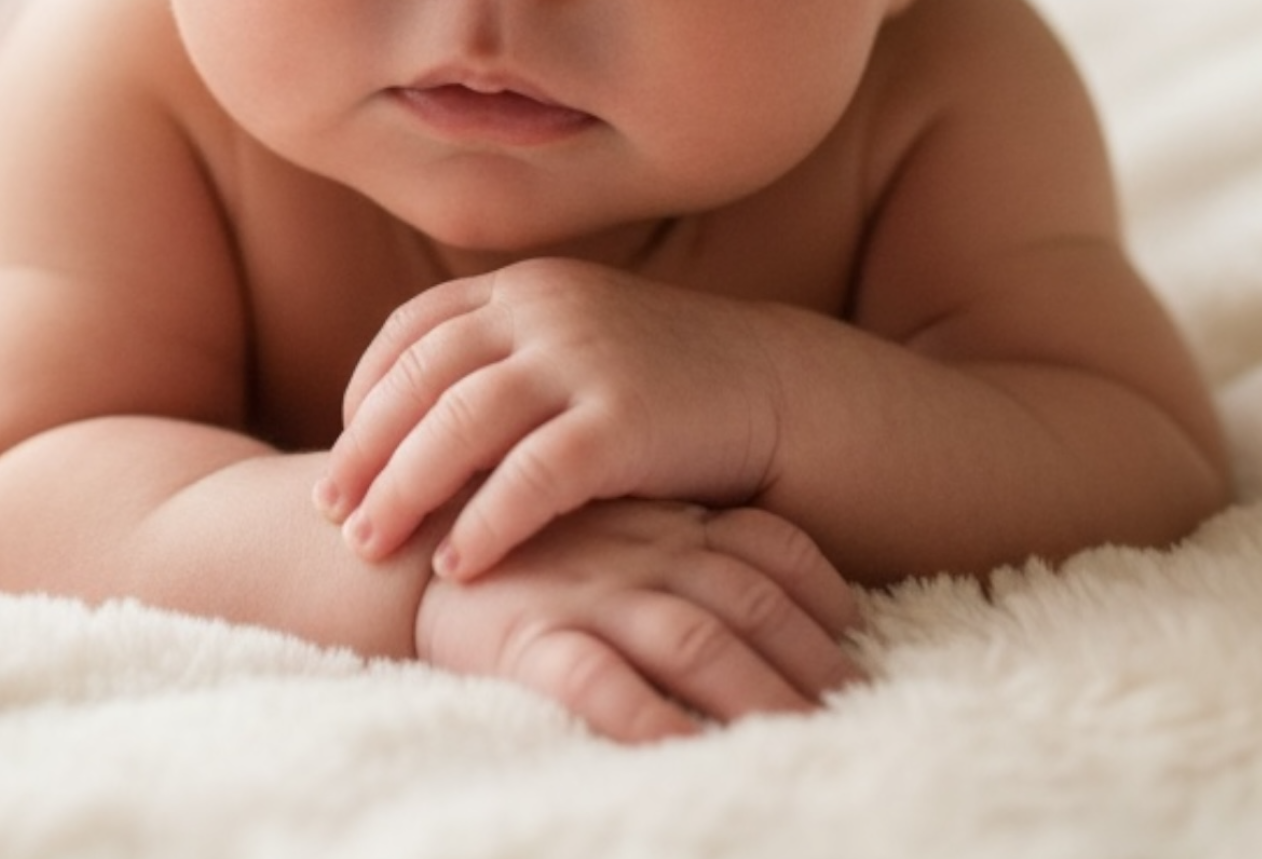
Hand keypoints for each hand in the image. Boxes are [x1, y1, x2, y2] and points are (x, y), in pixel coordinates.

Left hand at [316, 258, 783, 578]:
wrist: (773, 391)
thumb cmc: (659, 382)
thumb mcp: (572, 345)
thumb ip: (500, 362)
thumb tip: (404, 422)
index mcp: (525, 286)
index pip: (414, 328)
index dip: (367, 389)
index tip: (340, 448)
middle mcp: (545, 309)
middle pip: (422, 376)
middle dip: (365, 448)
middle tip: (331, 510)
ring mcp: (585, 358)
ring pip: (460, 422)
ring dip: (403, 488)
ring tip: (370, 546)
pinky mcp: (624, 419)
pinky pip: (531, 476)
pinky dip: (484, 522)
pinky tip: (457, 563)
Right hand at [414, 499, 860, 743]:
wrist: (405, 529)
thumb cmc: (524, 530)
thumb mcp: (614, 509)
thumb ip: (682, 529)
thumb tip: (763, 583)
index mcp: (667, 513)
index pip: (772, 544)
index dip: (822, 593)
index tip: (856, 636)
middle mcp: (642, 548)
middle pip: (748, 603)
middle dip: (807, 662)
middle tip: (849, 709)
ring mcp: (590, 590)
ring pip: (692, 641)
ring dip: (752, 695)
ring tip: (796, 742)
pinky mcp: (531, 634)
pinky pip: (598, 682)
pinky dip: (646, 719)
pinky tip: (683, 753)